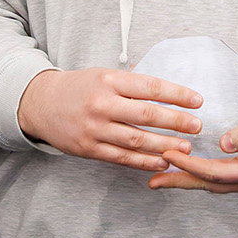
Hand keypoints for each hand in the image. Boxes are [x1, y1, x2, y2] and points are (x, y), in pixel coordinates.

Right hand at [17, 68, 202, 171]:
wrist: (40, 103)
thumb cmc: (79, 87)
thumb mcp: (102, 75)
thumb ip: (131, 82)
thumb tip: (166, 87)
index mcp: (108, 80)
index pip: (149, 86)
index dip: (176, 94)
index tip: (197, 100)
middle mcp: (101, 104)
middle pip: (145, 114)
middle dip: (175, 121)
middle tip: (197, 126)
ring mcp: (94, 128)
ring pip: (136, 140)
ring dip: (164, 145)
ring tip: (185, 148)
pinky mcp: (89, 149)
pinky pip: (122, 158)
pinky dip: (144, 162)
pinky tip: (162, 162)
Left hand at [148, 96, 237, 195]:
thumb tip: (224, 143)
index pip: (214, 171)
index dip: (189, 164)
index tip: (168, 153)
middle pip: (208, 184)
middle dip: (179, 180)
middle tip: (152, 178)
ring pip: (211, 185)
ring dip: (185, 180)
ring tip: (160, 178)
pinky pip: (217, 180)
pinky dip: (197, 176)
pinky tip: (183, 171)